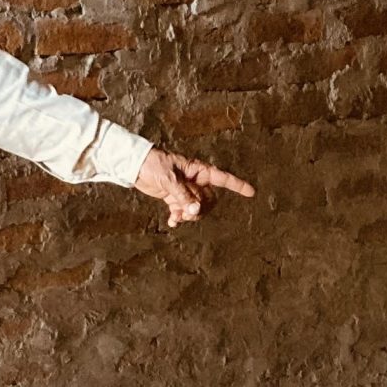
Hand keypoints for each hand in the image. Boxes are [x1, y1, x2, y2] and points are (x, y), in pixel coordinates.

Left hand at [133, 147, 254, 227]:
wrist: (135, 165)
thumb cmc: (154, 164)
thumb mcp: (169, 179)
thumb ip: (183, 196)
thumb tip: (195, 211)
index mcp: (198, 170)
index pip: (223, 178)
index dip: (238, 186)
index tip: (252, 192)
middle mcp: (195, 181)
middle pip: (209, 199)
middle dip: (201, 209)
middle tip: (187, 213)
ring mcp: (185, 190)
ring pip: (197, 208)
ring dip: (189, 215)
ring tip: (177, 217)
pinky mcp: (173, 197)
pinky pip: (183, 211)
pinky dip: (179, 218)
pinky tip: (172, 222)